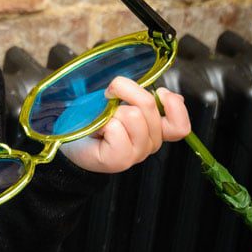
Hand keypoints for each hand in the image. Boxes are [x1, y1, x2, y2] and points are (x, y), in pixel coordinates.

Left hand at [60, 76, 190, 173]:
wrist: (71, 140)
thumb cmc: (96, 119)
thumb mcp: (122, 102)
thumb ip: (145, 99)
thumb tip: (171, 96)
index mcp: (156, 130)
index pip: (180, 126)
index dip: (174, 106)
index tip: (159, 92)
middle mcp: (150, 144)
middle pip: (148, 106)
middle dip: (125, 91)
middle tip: (109, 94)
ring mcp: (136, 154)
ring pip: (132, 115)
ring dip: (112, 111)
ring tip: (103, 119)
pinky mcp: (120, 160)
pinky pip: (116, 128)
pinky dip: (102, 123)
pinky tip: (97, 130)